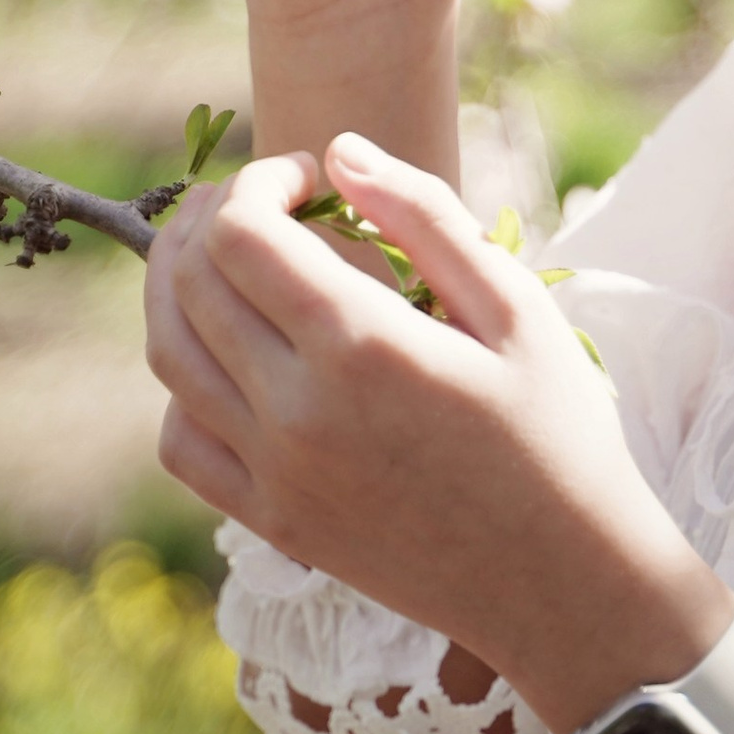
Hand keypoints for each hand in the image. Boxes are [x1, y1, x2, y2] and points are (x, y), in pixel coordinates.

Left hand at [141, 133, 733, 733]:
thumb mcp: (515, 305)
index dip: (259, 181)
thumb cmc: (560, 431)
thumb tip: (340, 150)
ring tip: (228, 259)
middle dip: (212, 218)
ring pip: (169, 355)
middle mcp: (298, 411)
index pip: (240, 233)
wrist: (565, 584)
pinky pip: (181, 441)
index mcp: (362, 346)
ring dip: (180, 287)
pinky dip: (183, 383)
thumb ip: (424, 215)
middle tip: (266, 204)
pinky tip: (232, 357)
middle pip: (191, 281)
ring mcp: (275, 474)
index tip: (310, 178)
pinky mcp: (273, 521)